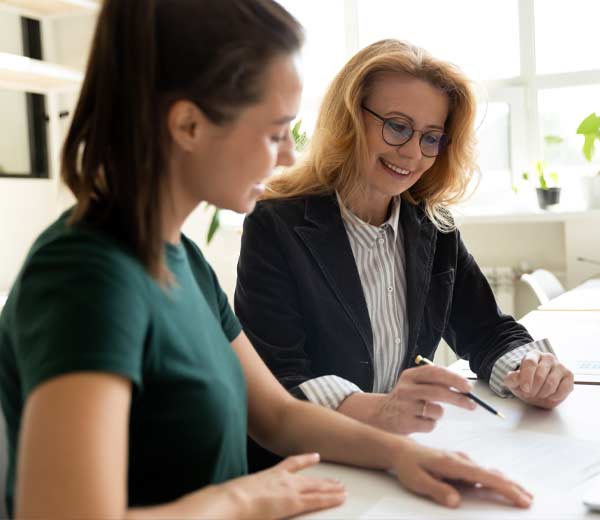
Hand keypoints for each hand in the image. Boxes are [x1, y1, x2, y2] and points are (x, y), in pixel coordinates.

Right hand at [222, 453, 345, 518]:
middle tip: (337, 481)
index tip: (315, 456)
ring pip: (316, 488)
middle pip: (309, 478)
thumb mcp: (242, 493)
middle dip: (323, 480)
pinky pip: (317, 500)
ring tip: (343, 490)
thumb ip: (251, 494)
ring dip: (331, 489)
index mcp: (270, 475)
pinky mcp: (294, 502)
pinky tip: (340, 498)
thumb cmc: (231, 499)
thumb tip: (249, 501)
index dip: (305, 460)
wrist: (232, 500)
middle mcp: (283, 479)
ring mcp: (289, 489)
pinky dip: (331, 499)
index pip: (291, 464)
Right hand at [372, 364, 476, 433]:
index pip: (435, 373)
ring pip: (436, 410)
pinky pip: (430, 425)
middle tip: (471, 404)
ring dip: (439, 413)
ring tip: (430, 413)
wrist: (381, 414)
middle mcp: (406, 389)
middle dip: (458, 398)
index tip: (468, 387)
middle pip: (437, 392)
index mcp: (410, 376)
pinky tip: (421, 421)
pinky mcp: (406, 423)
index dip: (454, 379)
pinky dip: (431, 424)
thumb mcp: (414, 383)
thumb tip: (462, 386)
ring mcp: (405, 406)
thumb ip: (433, 382)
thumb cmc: (405, 398)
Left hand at [393, 440, 532, 508]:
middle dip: (512, 487)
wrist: (400, 450)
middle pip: (492, 474)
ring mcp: (460, 461)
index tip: (522, 499)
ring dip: (505, 483)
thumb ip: (436, 490)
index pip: (485, 477)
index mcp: (453, 464)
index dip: (505, 489)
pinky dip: (494, 479)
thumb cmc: (408, 466)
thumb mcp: (417, 480)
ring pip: (488, 472)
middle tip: (530, 499)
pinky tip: (499, 485)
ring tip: (521, 493)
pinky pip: (480, 473)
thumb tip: (456, 501)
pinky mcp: (458, 464)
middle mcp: (461, 460)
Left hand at [503, 351, 573, 408]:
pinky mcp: (569, 376)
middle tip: (529, 394)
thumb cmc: (526, 384)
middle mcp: (548, 358)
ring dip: (543, 393)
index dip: (527, 377)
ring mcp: (560, 366)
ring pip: (551, 382)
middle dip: (533, 389)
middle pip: (540, 374)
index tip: (524, 389)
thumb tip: (516, 377)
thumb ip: (512, 378)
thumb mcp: (514, 382)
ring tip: (538, 395)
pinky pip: (563, 388)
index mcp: (533, 355)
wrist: (538, 390)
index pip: (530, 363)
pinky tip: (549, 396)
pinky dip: (555, 396)